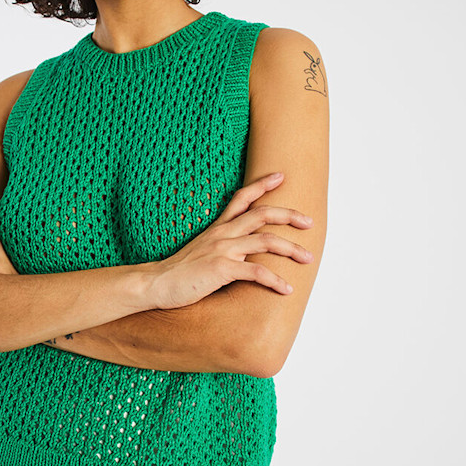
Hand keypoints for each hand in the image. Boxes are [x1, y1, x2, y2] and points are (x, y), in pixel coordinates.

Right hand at [146, 172, 313, 309]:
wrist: (156, 283)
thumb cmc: (178, 272)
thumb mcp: (201, 251)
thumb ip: (220, 246)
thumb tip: (241, 251)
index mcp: (217, 228)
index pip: (241, 198)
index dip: (263, 185)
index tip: (282, 176)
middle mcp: (222, 234)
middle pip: (263, 214)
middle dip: (290, 215)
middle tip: (309, 222)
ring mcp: (222, 250)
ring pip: (266, 241)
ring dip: (292, 249)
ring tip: (308, 258)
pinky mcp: (222, 269)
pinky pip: (257, 271)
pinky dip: (275, 280)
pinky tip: (286, 289)